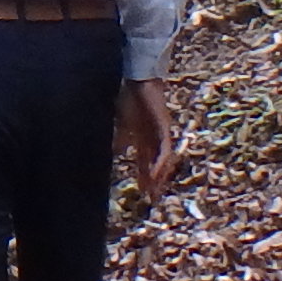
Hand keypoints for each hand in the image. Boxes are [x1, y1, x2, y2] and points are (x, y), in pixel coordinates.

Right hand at [114, 79, 183, 198]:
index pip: (145, 162)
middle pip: (156, 165)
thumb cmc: (130, 98)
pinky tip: (156, 173)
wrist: (139, 81)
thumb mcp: (123, 123)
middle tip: (152, 199)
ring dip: (159, 176)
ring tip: (155, 191)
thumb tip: (116, 151)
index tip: (142, 192)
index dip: (144, 177)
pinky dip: (161, 163)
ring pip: (163, 161)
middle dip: (153, 182)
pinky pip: (165, 150)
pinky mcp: (165, 129)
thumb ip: (121, 138)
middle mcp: (154, 139)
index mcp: (143, 138)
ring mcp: (161, 134)